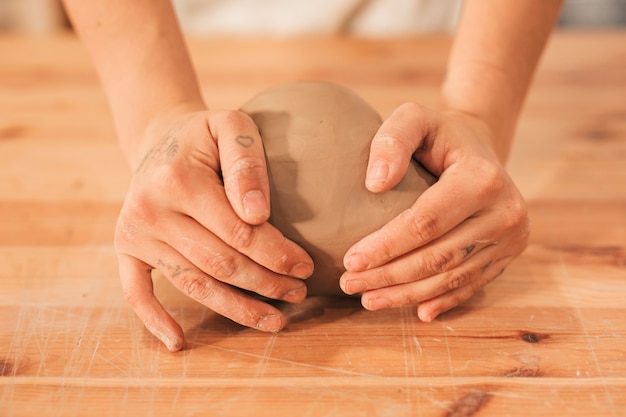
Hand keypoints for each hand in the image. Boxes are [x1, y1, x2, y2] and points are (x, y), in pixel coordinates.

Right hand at [114, 106, 313, 350]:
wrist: (160, 138)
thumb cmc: (206, 135)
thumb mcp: (232, 125)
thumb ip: (248, 163)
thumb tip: (258, 214)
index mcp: (178, 180)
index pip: (239, 233)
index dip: (277, 255)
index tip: (306, 267)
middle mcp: (150, 210)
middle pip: (219, 263)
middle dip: (266, 284)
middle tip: (298, 294)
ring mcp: (134, 233)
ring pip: (192, 284)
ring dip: (236, 308)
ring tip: (273, 321)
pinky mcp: (125, 247)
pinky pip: (136, 291)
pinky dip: (155, 320)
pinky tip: (179, 342)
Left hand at [339, 102, 529, 320]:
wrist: (480, 148)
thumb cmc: (439, 134)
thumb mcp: (414, 118)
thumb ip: (392, 140)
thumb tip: (375, 184)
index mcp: (481, 179)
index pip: (424, 223)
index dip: (385, 246)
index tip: (350, 261)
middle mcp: (504, 212)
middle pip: (437, 257)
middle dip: (389, 276)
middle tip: (350, 285)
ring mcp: (511, 237)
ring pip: (452, 277)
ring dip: (408, 294)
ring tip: (369, 299)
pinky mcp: (508, 253)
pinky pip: (472, 284)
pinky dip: (443, 300)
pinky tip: (418, 312)